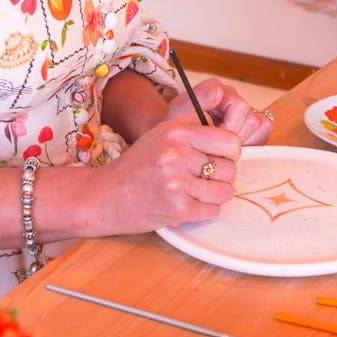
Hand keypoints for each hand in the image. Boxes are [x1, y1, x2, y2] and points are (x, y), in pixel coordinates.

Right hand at [87, 116, 241, 233]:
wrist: (105, 196)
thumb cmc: (136, 165)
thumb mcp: (161, 134)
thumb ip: (194, 126)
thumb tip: (230, 132)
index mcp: (175, 133)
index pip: (230, 141)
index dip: (231, 151)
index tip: (221, 157)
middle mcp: (176, 156)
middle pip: (229, 168)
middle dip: (222, 175)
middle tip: (203, 177)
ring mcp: (177, 184)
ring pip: (225, 191)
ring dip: (215, 195)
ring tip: (195, 191)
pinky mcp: (177, 209)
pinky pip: (213, 211)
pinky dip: (204, 210)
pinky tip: (187, 203)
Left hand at [165, 78, 272, 145]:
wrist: (179, 146)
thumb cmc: (178, 130)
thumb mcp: (178, 115)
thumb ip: (196, 100)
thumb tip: (217, 92)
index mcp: (218, 90)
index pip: (239, 106)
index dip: (228, 126)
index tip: (213, 136)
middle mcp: (234, 98)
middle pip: (251, 118)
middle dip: (233, 136)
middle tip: (215, 144)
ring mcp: (246, 112)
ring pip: (259, 127)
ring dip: (241, 141)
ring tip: (220, 146)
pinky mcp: (254, 127)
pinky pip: (263, 135)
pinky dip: (249, 144)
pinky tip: (230, 148)